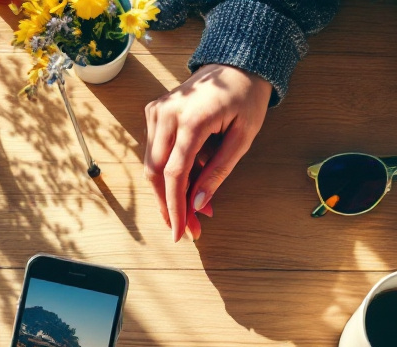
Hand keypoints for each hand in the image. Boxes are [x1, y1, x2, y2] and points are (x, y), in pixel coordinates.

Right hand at [143, 64, 271, 241]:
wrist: (236, 64)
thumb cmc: (245, 98)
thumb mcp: (243, 138)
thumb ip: (218, 171)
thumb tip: (198, 204)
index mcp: (191, 119)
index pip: (174, 173)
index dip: (175, 207)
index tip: (180, 232)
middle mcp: (167, 114)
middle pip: (156, 172)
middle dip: (169, 205)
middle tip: (188, 229)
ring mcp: (157, 111)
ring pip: (151, 164)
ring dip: (168, 191)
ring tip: (193, 209)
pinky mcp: (154, 112)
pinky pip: (155, 151)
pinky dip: (169, 172)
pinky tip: (190, 182)